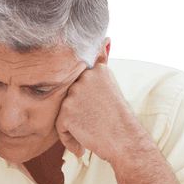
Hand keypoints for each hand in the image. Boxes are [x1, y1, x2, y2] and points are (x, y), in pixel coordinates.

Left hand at [55, 49, 142, 163]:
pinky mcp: (66, 112)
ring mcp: (74, 94)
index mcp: (96, 71)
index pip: (79, 86)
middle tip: (96, 125)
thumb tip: (104, 40)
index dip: (86, 103)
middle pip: (70, 99)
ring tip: (91, 133)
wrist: (124, 141)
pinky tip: (83, 143)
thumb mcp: (110, 88)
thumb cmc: (118, 121)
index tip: (97, 111)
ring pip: (64, 113)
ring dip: (73, 127)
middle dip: (79, 115)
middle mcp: (84, 78)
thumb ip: (100, 68)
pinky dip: (69, 139)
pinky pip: (60, 128)